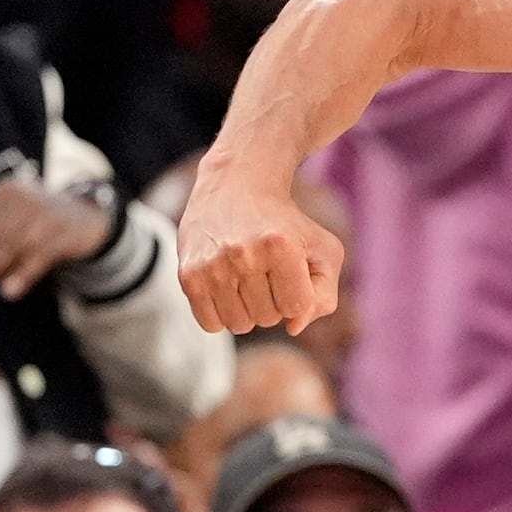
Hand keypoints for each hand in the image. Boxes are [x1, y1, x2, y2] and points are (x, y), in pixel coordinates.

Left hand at [0, 181, 116, 302]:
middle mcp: (22, 199)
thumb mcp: (1, 222)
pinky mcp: (66, 234)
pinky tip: (8, 292)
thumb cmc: (34, 222)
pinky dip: (22, 275)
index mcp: (1, 193)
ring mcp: (45, 216)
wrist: (87, 218)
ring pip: (11, 245)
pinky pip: (40, 258)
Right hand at [178, 170, 347, 333]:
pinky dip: (222, 313)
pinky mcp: (188, 275)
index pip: (297, 307)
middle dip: (273, 301)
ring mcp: (212, 266)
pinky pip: (211, 324)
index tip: (291, 272)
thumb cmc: (287, 225)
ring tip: (246, 277)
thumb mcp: (323, 250)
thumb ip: (323, 296)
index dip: (298, 295)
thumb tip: (293, 327)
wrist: (236, 185)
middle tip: (266, 270)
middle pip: (268, 318)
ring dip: (248, 309)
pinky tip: (226, 285)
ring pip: (239, 324)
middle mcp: (244, 255)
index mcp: (282, 247)